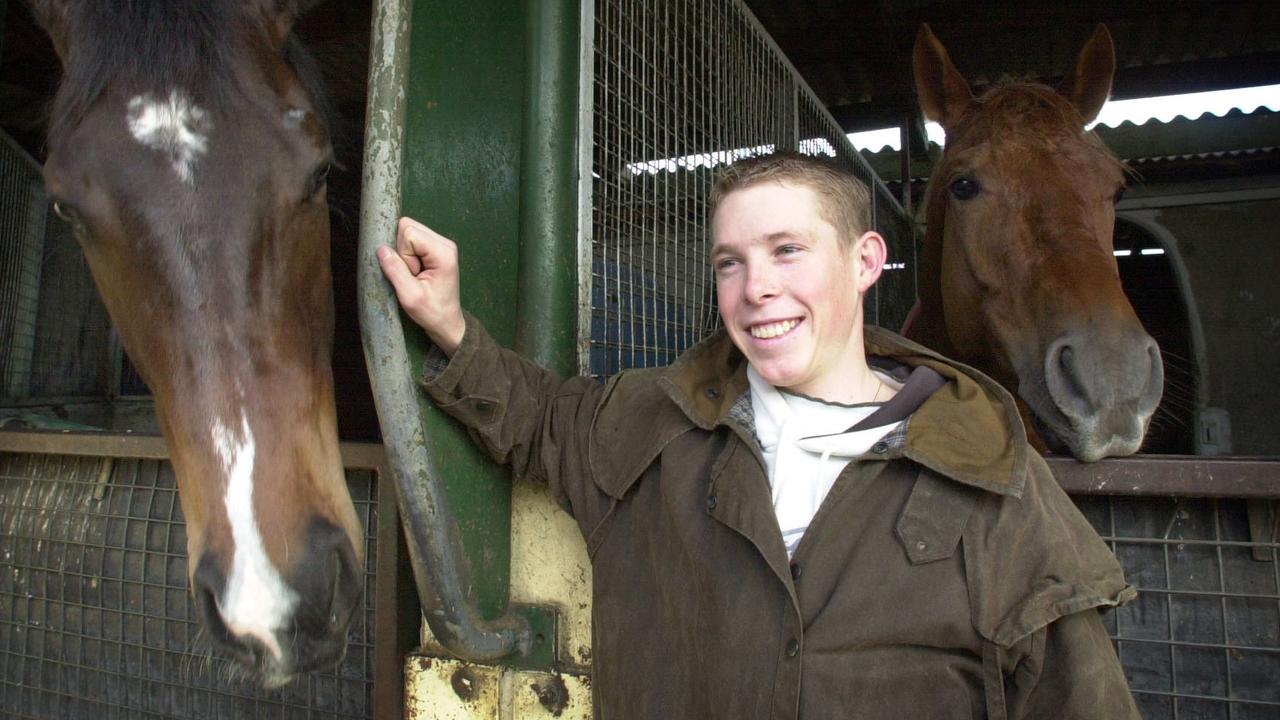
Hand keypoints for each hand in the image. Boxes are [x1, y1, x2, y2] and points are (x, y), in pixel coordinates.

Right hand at [377, 217, 465, 354]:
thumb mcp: (410, 296)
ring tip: (415, 274)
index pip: (408, 232)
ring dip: (405, 253)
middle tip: (412, 274)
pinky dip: (408, 254)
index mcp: (443, 252)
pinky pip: (412, 240)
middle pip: (408, 227)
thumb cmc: (432, 312)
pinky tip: (416, 271)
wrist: (446, 322)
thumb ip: (395, 270)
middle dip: (402, 250)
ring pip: (408, 231)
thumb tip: (381, 249)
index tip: (412, 274)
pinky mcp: (435, 248)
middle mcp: (445, 242)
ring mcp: (441, 244)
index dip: (403, 253)